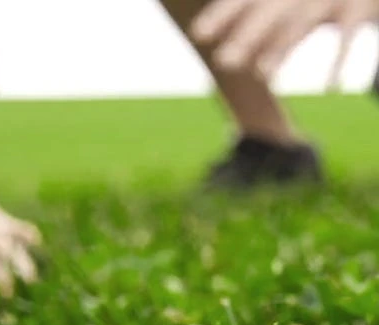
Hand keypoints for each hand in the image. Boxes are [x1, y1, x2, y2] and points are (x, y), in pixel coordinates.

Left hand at [192, 0, 378, 86]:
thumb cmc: (305, 0)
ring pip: (300, 24)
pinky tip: (330, 87)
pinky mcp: (356, 9)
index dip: (221, 14)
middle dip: (247, 36)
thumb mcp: (279, 7)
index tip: (198, 34)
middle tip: (224, 62)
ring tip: (262, 74)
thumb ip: (252, 23)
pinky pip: (346, 37)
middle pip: (269, 12)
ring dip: (282, 49)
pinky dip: (338, 61)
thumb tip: (210, 46)